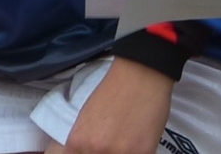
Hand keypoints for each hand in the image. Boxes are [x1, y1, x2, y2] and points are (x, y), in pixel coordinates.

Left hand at [53, 58, 174, 153]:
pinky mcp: (143, 153)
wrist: (140, 74)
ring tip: (127, 141)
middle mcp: (95, 151)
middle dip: (105, 153)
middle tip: (113, 143)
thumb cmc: (113, 90)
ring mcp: (120, 153)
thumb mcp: (86, 118)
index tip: (95, 150)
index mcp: (78, 142)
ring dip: (123, 153)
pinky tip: (139, 141)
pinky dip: (138, 152)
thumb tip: (88, 152)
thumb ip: (84, 142)